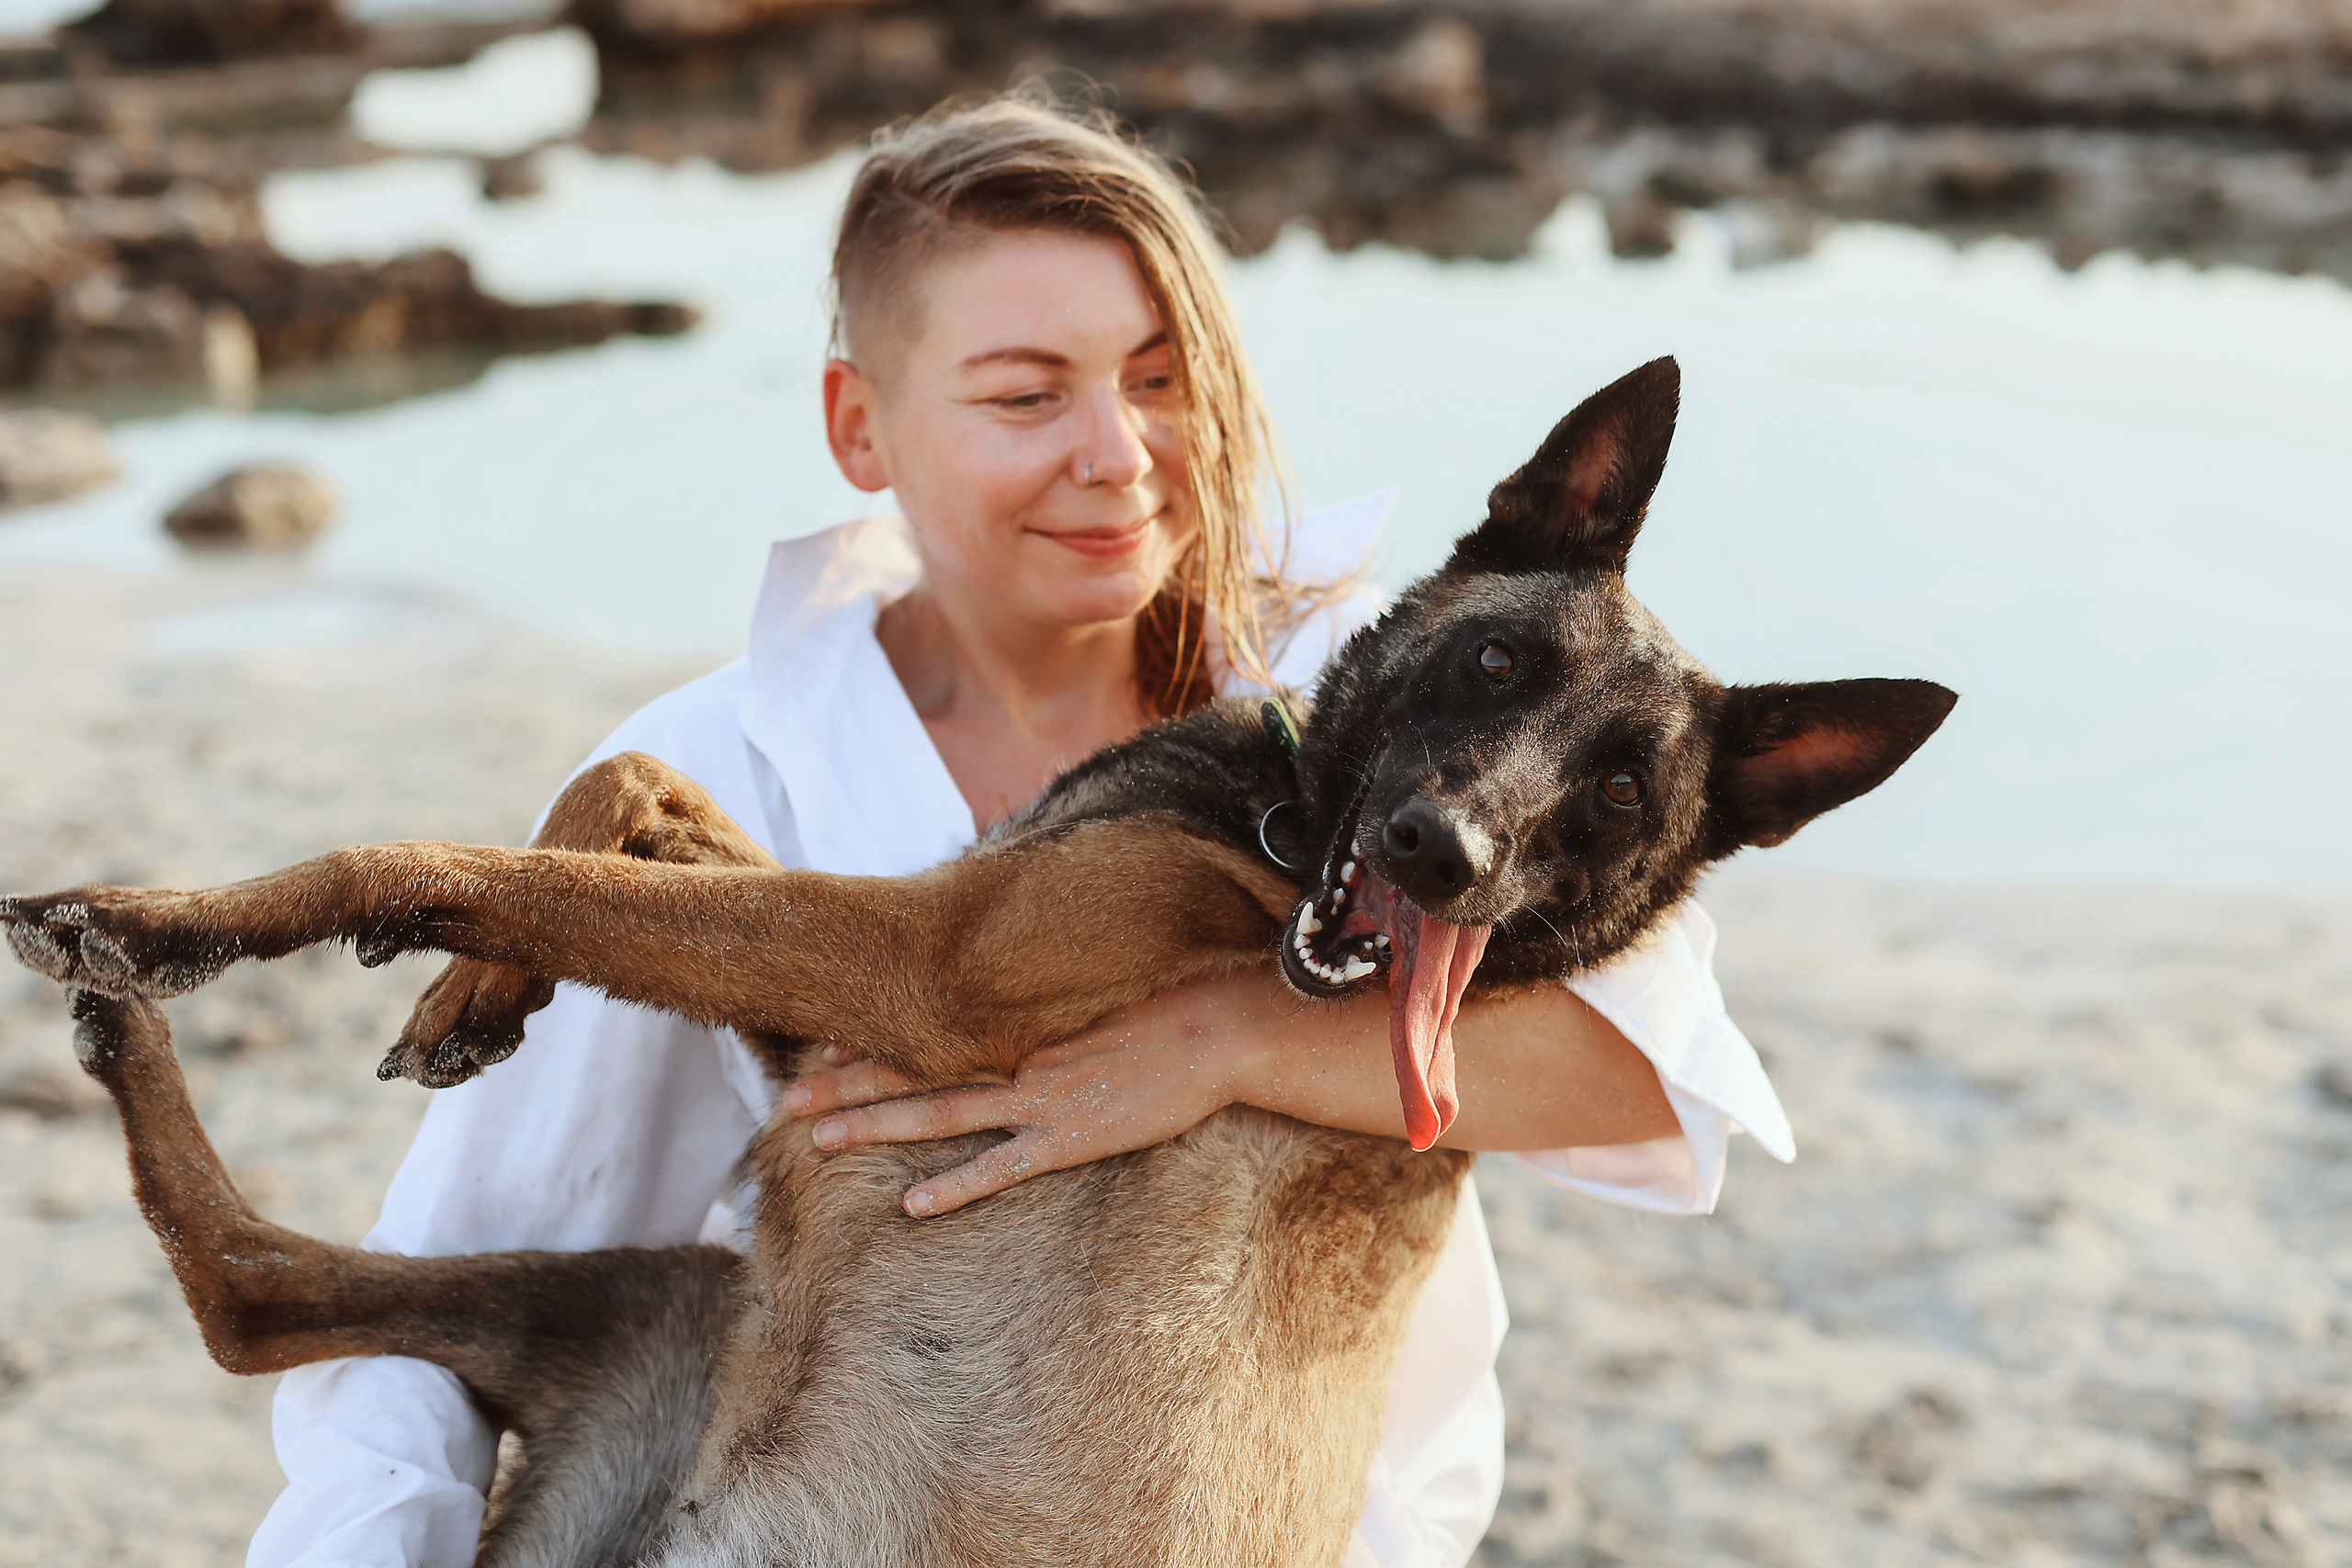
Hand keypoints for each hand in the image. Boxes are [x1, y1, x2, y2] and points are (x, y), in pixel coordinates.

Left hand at [783, 980, 1265, 1217]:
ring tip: (815, 1140)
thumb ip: (1044, 1011)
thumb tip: (1012, 1012)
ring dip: (874, 1126)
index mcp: (1016, 1026)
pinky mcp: (1070, 1137)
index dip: (871, 1042)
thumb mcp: (1093, 999)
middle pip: (913, 1073)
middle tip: (786, 1099)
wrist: (1216, 1029)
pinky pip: (1002, 1167)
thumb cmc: (1164, 1009)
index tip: (822, 1044)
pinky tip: (911, 1207)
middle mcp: (1014, 1059)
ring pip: (938, 1115)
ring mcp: (1040, 1100)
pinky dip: (957, 1187)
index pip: (928, 1033)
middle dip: (845, 1086)